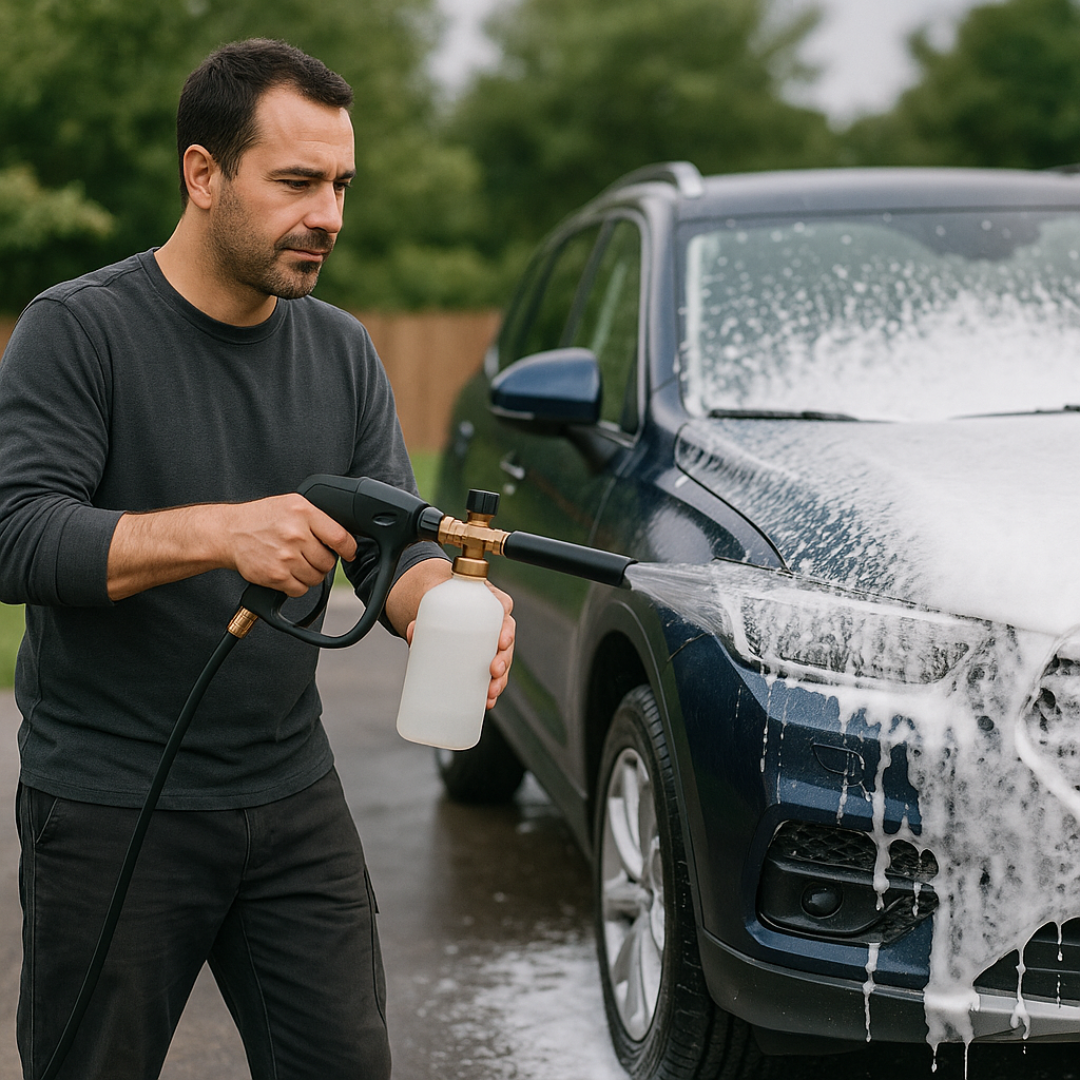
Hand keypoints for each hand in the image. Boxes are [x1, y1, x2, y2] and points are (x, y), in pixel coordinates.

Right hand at [221, 494, 356, 595]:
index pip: (340, 537)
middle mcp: (295, 534)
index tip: (348, 552)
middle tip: (309, 554)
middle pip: (328, 562)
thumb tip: (343, 538)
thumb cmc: (262, 518)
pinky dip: (296, 585)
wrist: (229, 532)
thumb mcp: (293, 504)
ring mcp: (285, 556)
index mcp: (303, 512)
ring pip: (316, 577)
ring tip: (296, 562)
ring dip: (310, 574)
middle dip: (323, 561)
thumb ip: (318, 518)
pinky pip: (300, 590)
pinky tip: (287, 571)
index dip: (349, 549)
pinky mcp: (275, 575)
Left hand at [392, 561, 515, 707]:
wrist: (435, 603)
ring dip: (500, 678)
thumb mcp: (433, 600)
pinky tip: (487, 701)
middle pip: (507, 638)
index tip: (502, 641)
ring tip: (491, 692)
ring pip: (502, 659)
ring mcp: (487, 641)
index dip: (506, 626)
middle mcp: (491, 621)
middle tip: (494, 670)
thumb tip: (413, 631)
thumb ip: (424, 615)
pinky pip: (490, 673)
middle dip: (504, 658)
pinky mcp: (479, 657)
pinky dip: (488, 689)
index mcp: (485, 599)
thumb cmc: (440, 598)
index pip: (503, 608)